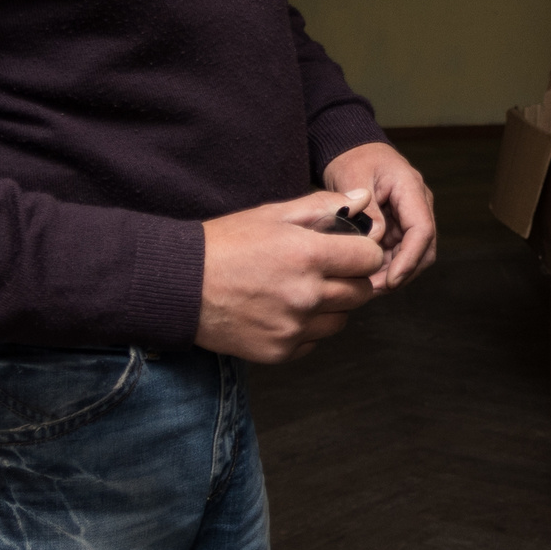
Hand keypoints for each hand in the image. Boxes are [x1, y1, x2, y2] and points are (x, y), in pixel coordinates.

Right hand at [195, 191, 385, 362]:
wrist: (180, 285)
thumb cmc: (226, 244)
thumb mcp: (274, 214)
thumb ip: (324, 206)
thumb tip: (364, 198)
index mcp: (309, 256)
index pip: (370, 258)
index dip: (362, 251)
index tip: (347, 249)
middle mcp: (306, 295)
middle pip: (361, 292)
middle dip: (350, 278)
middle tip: (324, 269)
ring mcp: (293, 327)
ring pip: (341, 319)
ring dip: (332, 306)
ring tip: (301, 289)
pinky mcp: (280, 351)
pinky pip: (315, 341)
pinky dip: (307, 328)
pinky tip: (284, 310)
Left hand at [323, 141, 437, 290]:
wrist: (353, 152)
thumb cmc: (353, 160)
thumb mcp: (353, 178)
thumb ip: (366, 209)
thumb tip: (375, 240)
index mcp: (411, 188)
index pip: (422, 230)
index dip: (409, 260)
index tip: (390, 280)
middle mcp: (418, 204)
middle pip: (423, 248)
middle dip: (401, 273)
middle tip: (371, 289)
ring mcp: (411, 216)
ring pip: (413, 255)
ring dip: (392, 273)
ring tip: (364, 285)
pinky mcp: (401, 226)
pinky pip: (399, 252)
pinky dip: (385, 266)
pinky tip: (364, 275)